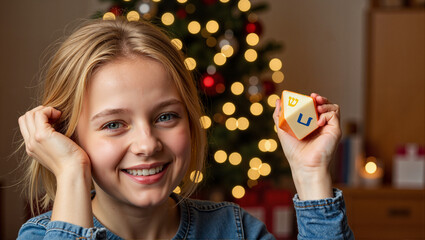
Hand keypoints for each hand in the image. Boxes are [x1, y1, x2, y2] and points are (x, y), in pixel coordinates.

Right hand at [19, 106, 93, 226]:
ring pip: (30, 114)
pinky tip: (59, 115)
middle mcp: (30, 144)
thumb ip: (54, 140)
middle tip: (56, 115)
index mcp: (33, 148)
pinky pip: (39, 114)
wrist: (74, 171)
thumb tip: (59, 124)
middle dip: (40, 111)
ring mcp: (34, 139)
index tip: (54, 119)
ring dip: (45, 110)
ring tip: (58, 115)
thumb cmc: (73, 162)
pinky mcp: (42, 135)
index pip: (26, 126)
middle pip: (25, 118)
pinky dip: (49, 110)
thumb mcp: (59, 149)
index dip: (38, 118)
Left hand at [273, 93, 340, 199]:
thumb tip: (277, 101)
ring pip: (333, 107)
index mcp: (310, 123)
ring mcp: (328, 127)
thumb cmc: (293, 150)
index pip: (313, 106)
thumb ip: (279, 115)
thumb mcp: (282, 129)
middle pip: (324, 104)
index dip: (311, 99)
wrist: (304, 164)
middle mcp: (321, 124)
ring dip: (325, 103)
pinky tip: (318, 121)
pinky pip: (334, 115)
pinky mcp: (335, 130)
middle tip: (313, 97)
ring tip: (317, 106)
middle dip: (320, 98)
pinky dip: (326, 114)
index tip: (306, 96)